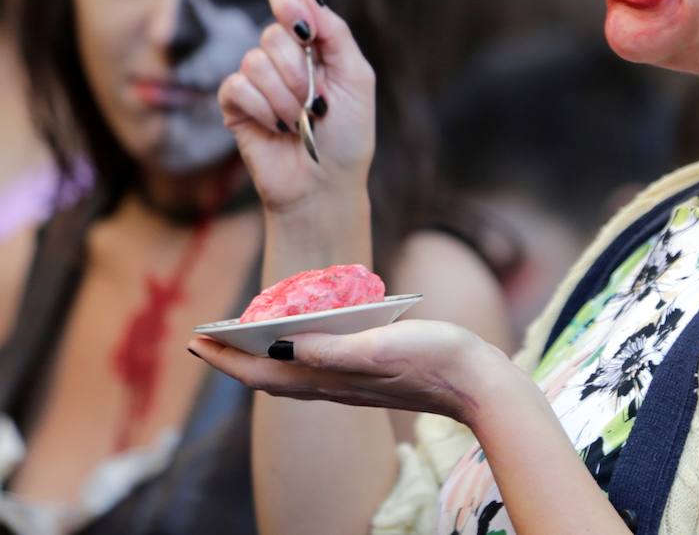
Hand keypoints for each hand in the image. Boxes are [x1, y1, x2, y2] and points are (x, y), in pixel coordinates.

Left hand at [188, 319, 512, 426]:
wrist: (477, 384)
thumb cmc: (435, 359)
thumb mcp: (381, 347)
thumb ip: (333, 350)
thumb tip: (281, 348)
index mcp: (332, 379)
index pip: (264, 375)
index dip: (227, 360)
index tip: (197, 340)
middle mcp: (335, 386)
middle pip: (270, 378)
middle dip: (235, 359)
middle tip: (206, 336)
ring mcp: (352, 384)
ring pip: (291, 375)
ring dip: (260, 358)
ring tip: (240, 336)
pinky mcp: (369, 376)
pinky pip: (315, 369)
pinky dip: (292, 355)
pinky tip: (298, 339)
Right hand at [218, 0, 374, 213]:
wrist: (326, 185)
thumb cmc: (349, 135)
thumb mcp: (356, 78)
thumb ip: (334, 32)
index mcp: (315, 42)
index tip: (301, 24)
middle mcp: (283, 54)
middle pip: (273, 33)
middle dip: (299, 71)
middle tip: (316, 101)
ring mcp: (256, 78)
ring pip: (254, 61)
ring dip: (285, 97)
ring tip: (300, 120)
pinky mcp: (235, 104)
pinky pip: (237, 87)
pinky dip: (264, 110)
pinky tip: (279, 128)